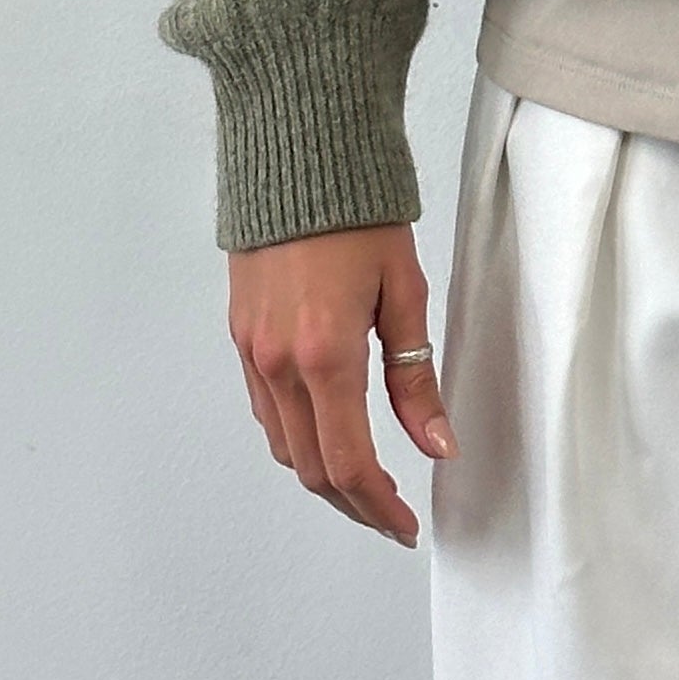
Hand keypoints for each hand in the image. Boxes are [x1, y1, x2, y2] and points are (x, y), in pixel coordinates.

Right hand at [226, 222, 457, 543]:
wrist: (297, 153)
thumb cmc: (361, 213)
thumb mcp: (406, 290)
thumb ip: (416, 377)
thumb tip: (437, 445)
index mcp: (326, 354)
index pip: (350, 462)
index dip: (380, 506)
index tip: (406, 526)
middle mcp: (279, 363)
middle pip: (312, 469)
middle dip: (354, 504)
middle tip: (392, 514)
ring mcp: (253, 352)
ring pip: (284, 446)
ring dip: (324, 477)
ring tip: (367, 482)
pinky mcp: (241, 337)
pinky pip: (266, 412)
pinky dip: (297, 439)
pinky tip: (329, 433)